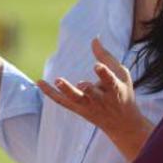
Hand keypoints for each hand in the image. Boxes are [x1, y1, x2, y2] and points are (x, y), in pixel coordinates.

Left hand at [38, 38, 151, 158]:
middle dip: (88, 89)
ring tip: (58, 81)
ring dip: (67, 91)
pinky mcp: (77, 109)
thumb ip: (106, 56)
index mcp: (115, 90)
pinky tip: (39, 82)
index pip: (110, 82)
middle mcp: (101, 100)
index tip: (97, 66)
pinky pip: (62, 101)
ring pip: (76, 99)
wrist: (122, 124)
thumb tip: (94, 38)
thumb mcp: (121, 74)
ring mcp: (88, 106)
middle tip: (81, 84)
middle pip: (92, 95)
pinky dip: (50, 93)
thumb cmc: (122, 93)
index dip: (104, 74)